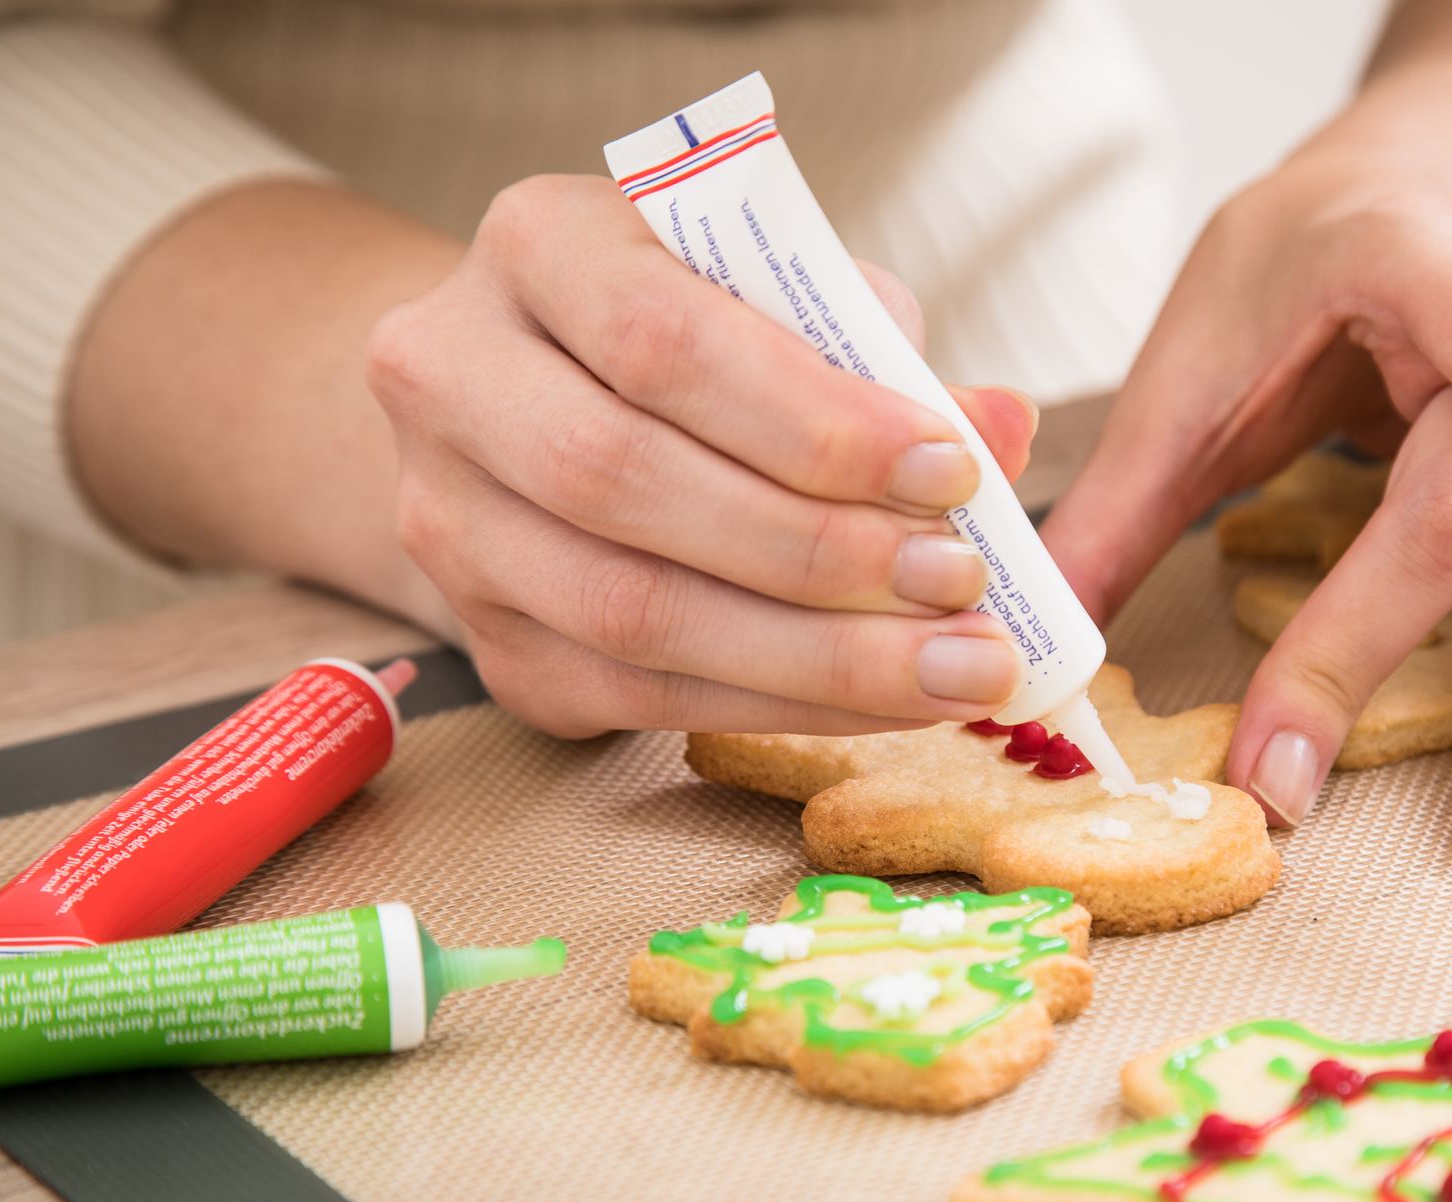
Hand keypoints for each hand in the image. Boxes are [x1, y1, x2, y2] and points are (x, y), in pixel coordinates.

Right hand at [366, 175, 1035, 737]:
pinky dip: (781, 707)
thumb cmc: (692, 337)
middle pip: (626, 482)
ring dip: (815, 657)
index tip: (951, 471)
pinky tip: (886, 704)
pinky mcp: (490, 643)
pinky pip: (640, 697)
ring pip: (628, 613)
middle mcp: (451, 377)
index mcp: (534, 246)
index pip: (662, 339)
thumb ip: (878, 352)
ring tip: (954, 669)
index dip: (812, 420)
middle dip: (818, 550)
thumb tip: (1002, 427)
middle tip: (960, 586)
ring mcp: (449, 524)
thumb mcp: (778, 296)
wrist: (534, 409)